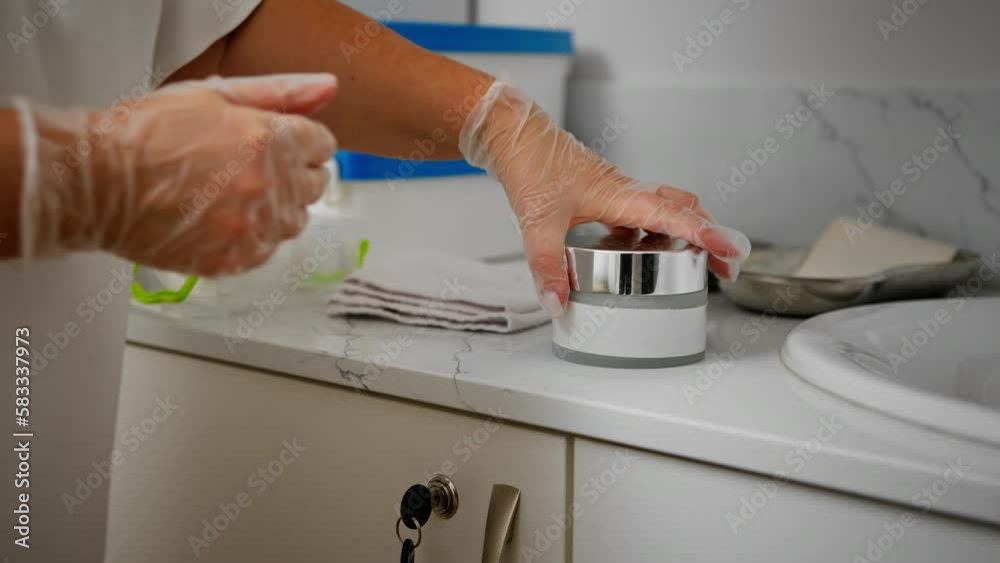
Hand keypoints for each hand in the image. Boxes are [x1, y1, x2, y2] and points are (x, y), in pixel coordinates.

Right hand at [17, 73, 337, 274]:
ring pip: (294, 221)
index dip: (300, 141)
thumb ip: (280, 92)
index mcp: (271, 140)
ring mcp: (255, 228)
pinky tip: (221, 220)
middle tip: (252, 166)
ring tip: (234, 195)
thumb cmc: (148, 133)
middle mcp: (272, 187)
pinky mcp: (235, 259)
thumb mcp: (215, 93)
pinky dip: (253, 237)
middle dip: (292, 173)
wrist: (99, 182)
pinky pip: (267, 251)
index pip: (323, 145)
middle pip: (315, 185)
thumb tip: (328, 89)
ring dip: (276, 207)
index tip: (279, 142)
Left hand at [459, 81, 750, 315]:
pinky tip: (640, 251)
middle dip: (710, 236)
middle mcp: (627, 191)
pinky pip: (641, 213)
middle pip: (684, 209)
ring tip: (695, 262)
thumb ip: (547, 267)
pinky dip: (652, 231)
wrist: (515, 136)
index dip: (704, 234)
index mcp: (621, 195)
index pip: (674, 216)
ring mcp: (618, 191)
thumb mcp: (537, 224)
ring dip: (687, 232)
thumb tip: (557, 303)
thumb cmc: (531, 165)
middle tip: (725, 265)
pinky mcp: (605, 195)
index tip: (729, 251)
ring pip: (666, 208)